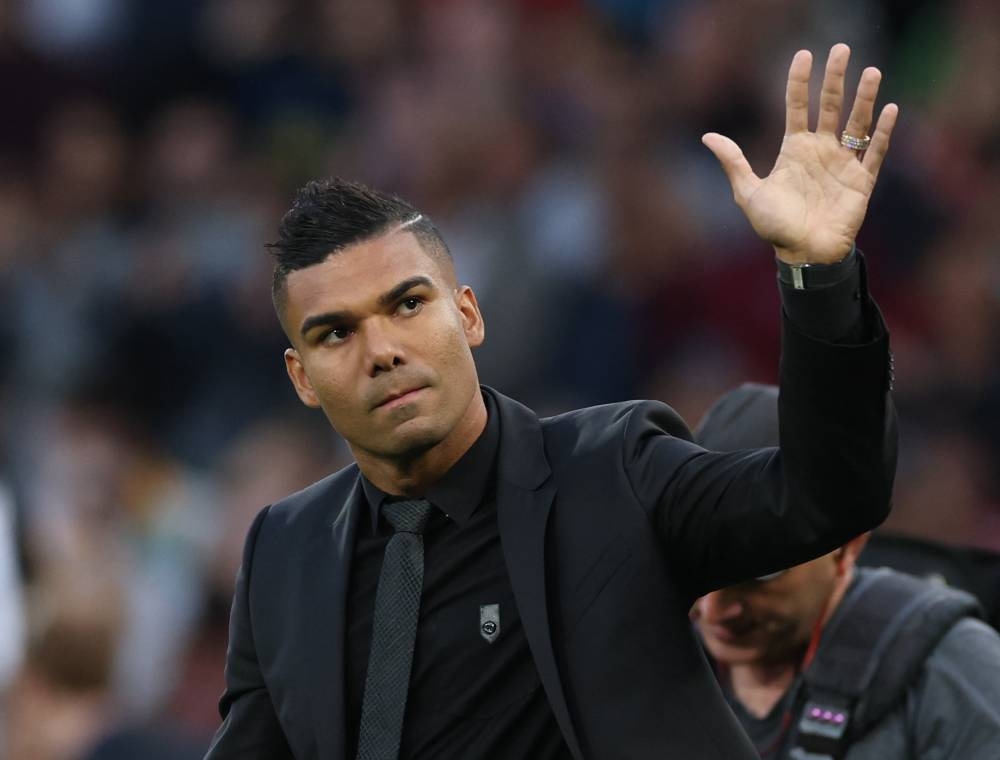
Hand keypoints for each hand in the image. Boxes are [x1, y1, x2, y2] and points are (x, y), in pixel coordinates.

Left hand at [703, 44, 898, 264]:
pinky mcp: (862, 181)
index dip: (799, 81)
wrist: (803, 254)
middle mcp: (820, 150)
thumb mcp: (748, 193)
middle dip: (835, 79)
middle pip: (829, 106)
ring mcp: (843, 163)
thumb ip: (733, 162)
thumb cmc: (775, 227)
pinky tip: (889, 109)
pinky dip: (883, 132)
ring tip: (870, 72)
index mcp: (794, 149)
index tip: (803, 55)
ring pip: (856, 123)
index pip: (797, 106)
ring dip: (864, 98)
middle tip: (842, 49)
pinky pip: (876, 152)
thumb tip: (707, 136)